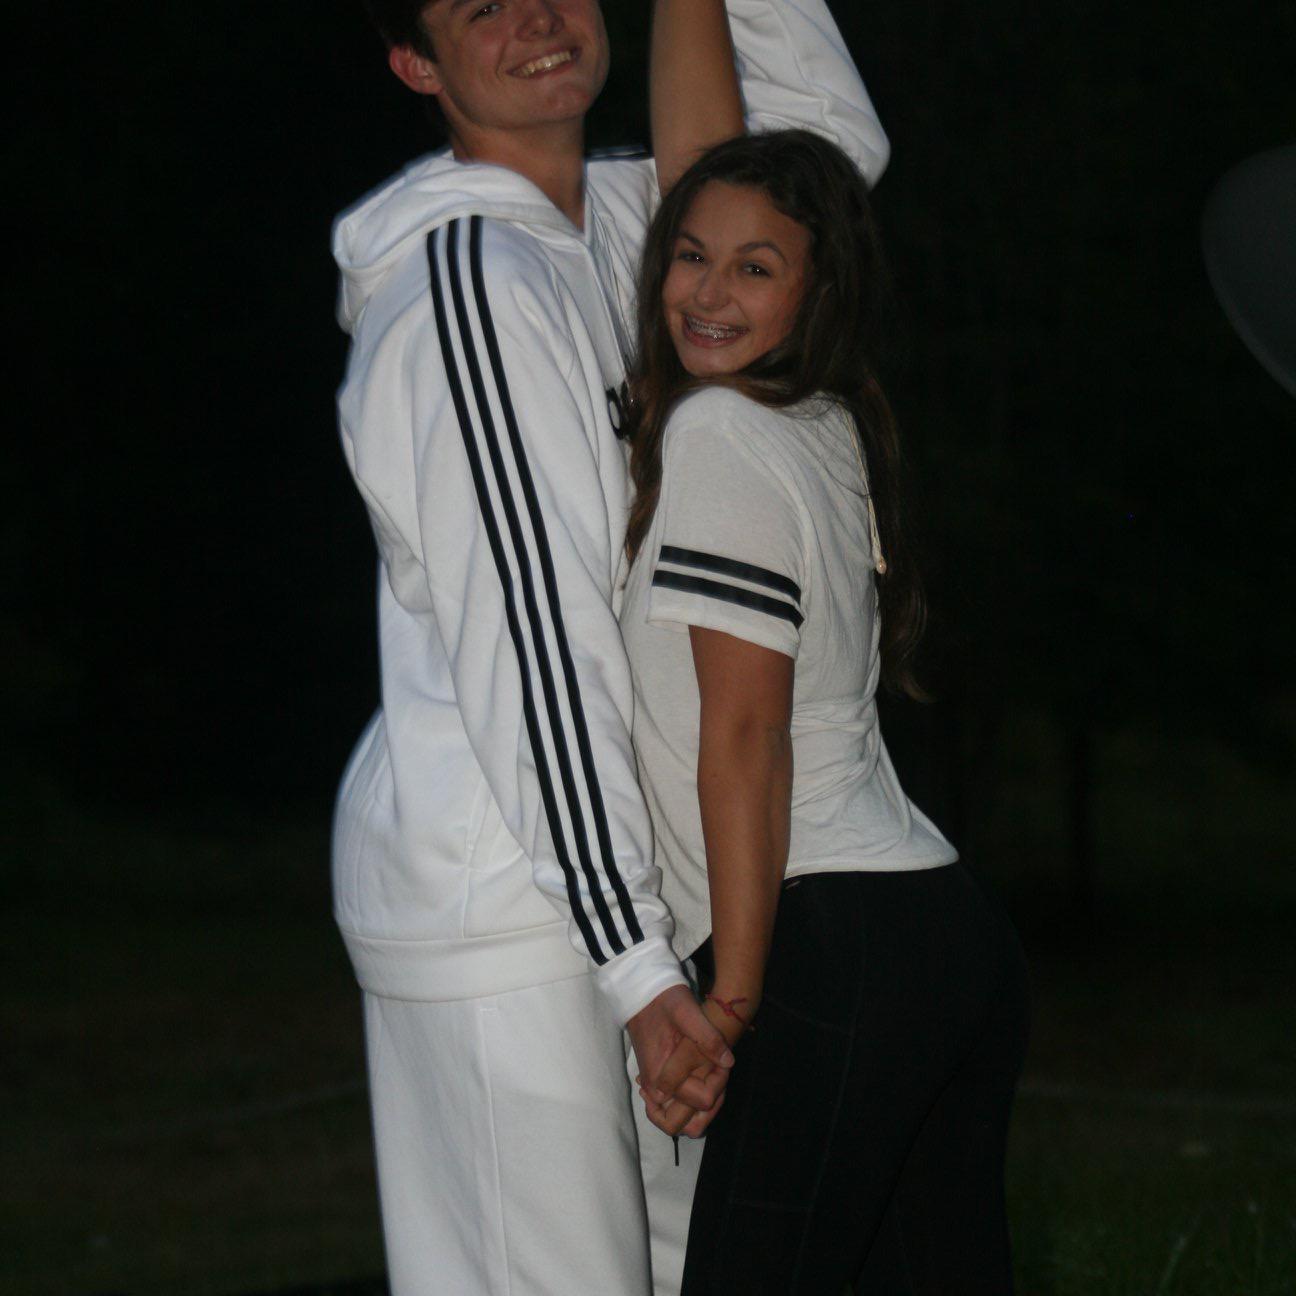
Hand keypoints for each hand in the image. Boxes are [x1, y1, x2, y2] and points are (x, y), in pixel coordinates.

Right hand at [626, 984, 733, 1117]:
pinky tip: (697, 1075)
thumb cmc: (664, 1001)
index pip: (703, 1101)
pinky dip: (688, 1100)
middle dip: (709, 1104)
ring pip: (679, 1121)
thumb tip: (729, 1062)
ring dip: (699, 1106)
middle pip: (687, 1125)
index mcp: (662, 1076)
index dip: (719, 1081)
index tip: (721, 1058)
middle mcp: (654, 1089)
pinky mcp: (653, 1083)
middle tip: (715, 1072)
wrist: (642, 994)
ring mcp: (652, 1089)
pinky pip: (672, 1108)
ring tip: (709, 1076)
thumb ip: (708, 1038)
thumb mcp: (688, 1012)